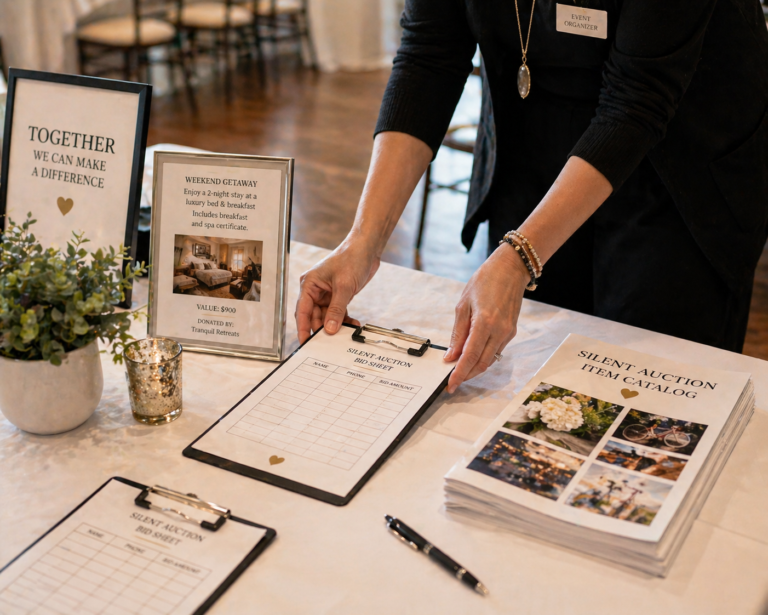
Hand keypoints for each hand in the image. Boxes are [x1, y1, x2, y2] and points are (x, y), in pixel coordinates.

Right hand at [295, 239, 379, 342]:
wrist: (367, 249)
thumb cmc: (351, 258)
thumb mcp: (344, 287)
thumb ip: (336, 310)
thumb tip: (330, 329)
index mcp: (309, 284)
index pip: (302, 311)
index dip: (303, 329)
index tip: (305, 343)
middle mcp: (315, 290)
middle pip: (314, 316)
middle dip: (322, 329)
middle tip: (330, 343)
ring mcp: (327, 293)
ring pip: (327, 316)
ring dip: (336, 325)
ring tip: (344, 334)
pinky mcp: (339, 296)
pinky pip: (338, 313)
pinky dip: (344, 320)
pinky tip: (352, 325)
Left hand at [443, 243, 528, 392]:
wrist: (510, 269)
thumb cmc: (485, 281)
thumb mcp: (464, 304)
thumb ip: (458, 333)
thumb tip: (451, 356)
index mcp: (485, 323)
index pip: (470, 356)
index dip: (459, 374)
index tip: (450, 385)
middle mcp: (499, 331)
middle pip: (482, 364)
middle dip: (466, 375)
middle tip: (452, 381)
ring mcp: (508, 332)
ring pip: (490, 360)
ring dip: (474, 368)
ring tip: (459, 370)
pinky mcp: (512, 331)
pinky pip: (496, 351)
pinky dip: (483, 357)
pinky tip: (472, 355)